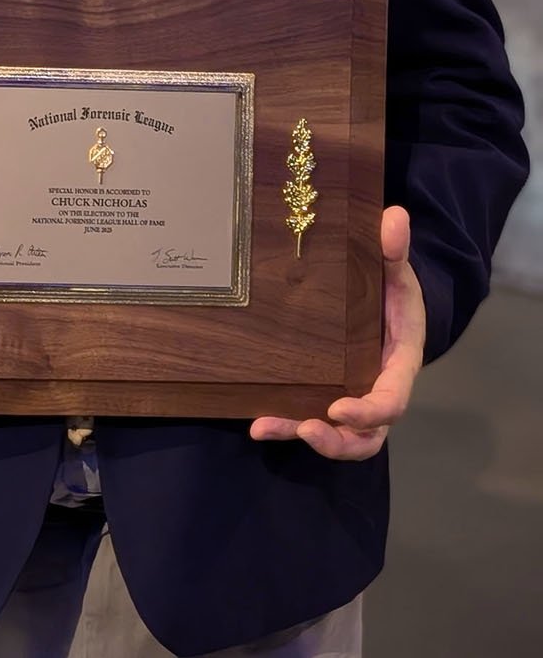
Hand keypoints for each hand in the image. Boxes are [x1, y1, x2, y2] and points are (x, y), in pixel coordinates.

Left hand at [249, 205, 424, 459]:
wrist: (383, 296)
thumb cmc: (390, 285)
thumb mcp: (394, 268)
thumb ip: (393, 249)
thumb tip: (394, 216)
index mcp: (400, 362)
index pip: (393, 399)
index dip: (370, 411)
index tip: (340, 408)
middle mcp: (378, 387)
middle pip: (368, 434)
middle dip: (339, 440)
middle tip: (308, 429)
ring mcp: (354, 395)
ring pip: (340, 436)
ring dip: (307, 436)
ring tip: (267, 427)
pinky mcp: (329, 393)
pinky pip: (313, 418)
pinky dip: (286, 424)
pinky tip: (256, 424)